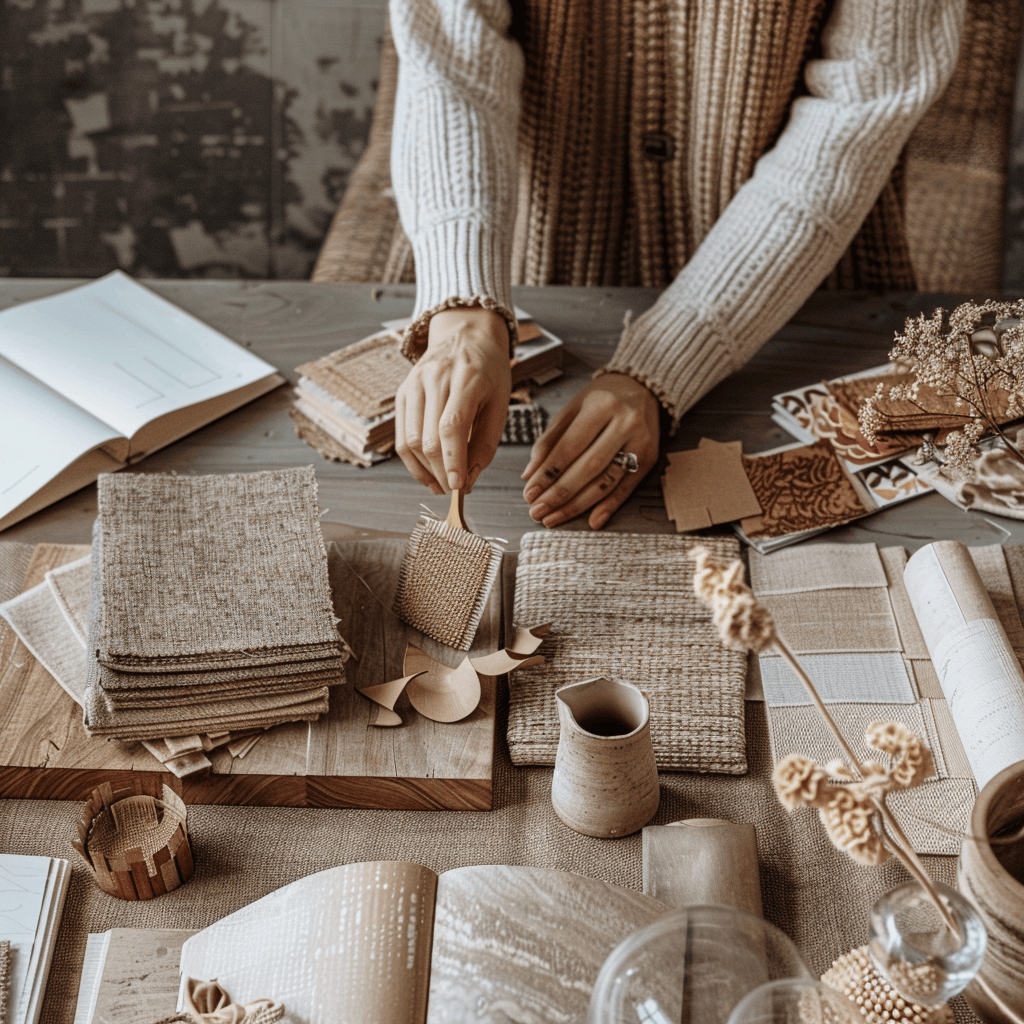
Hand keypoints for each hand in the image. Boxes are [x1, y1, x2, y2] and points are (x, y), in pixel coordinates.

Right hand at [395, 307, 511, 492]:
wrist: (465, 335)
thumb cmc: (489, 371)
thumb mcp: (500, 403)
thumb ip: (486, 444)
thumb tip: (468, 480)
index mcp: (466, 377)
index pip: (452, 426)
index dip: (453, 460)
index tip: (458, 488)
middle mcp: (435, 378)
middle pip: (428, 438)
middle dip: (441, 472)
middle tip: (456, 491)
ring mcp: (413, 384)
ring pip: (409, 441)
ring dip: (425, 471)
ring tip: (442, 485)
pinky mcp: (402, 393)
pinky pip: (400, 435)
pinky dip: (412, 461)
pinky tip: (428, 473)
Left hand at [521, 373, 659, 529]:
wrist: (642, 388)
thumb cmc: (599, 400)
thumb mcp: (571, 410)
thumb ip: (549, 441)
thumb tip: (530, 474)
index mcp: (600, 406)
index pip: (569, 447)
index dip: (547, 474)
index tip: (529, 493)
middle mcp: (624, 423)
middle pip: (588, 467)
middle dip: (560, 494)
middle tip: (537, 511)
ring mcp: (640, 442)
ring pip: (606, 481)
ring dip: (578, 505)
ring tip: (554, 518)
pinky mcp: (650, 459)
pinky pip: (626, 488)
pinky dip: (608, 507)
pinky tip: (591, 521)